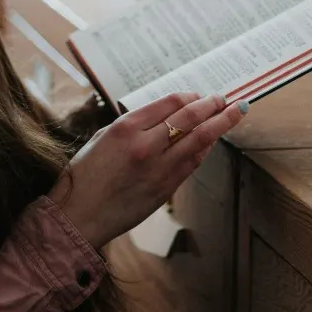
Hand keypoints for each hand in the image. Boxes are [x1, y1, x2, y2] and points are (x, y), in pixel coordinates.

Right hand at [48, 92, 248, 250]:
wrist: (77, 216)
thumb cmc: (84, 176)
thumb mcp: (102, 138)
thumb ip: (133, 126)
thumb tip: (164, 116)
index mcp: (126, 128)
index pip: (169, 103)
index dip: (190, 97)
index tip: (199, 95)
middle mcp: (145, 145)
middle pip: (190, 118)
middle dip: (212, 106)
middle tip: (226, 99)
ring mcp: (158, 169)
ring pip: (199, 140)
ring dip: (220, 124)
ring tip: (234, 113)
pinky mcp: (165, 189)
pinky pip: (192, 163)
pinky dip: (205, 149)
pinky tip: (213, 141)